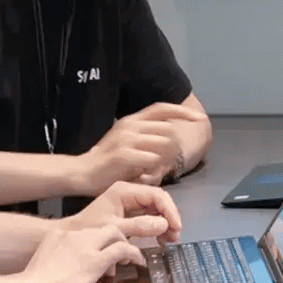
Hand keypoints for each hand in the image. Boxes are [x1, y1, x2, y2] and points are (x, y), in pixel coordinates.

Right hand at [22, 216, 168, 282]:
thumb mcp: (42, 267)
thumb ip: (56, 265)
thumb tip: (64, 280)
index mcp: (57, 236)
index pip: (84, 232)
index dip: (96, 241)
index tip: (100, 249)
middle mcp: (72, 235)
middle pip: (102, 228)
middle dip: (115, 237)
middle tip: (121, 250)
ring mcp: (85, 246)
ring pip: (115, 233)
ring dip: (125, 244)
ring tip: (131, 256)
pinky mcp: (95, 260)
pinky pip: (122, 250)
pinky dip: (134, 254)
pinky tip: (138, 261)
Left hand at [69, 182, 181, 243]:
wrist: (70, 235)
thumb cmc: (87, 229)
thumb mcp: (114, 228)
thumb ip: (139, 226)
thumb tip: (163, 224)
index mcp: (124, 191)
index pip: (156, 195)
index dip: (169, 211)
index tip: (176, 227)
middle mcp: (128, 193)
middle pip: (158, 200)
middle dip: (169, 218)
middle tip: (175, 235)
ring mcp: (128, 201)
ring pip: (155, 209)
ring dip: (164, 223)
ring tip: (169, 240)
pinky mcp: (127, 212)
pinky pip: (148, 216)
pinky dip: (156, 227)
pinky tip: (160, 238)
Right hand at [80, 102, 207, 189]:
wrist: (83, 172)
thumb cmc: (106, 160)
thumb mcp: (126, 140)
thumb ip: (145, 134)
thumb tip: (168, 132)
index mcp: (131, 120)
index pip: (162, 108)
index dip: (182, 111)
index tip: (199, 117)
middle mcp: (130, 125)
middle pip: (168, 129)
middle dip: (175, 147)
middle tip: (169, 162)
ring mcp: (127, 139)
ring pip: (164, 143)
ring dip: (166, 158)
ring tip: (157, 169)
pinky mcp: (124, 155)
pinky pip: (152, 159)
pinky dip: (154, 168)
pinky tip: (146, 174)